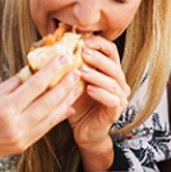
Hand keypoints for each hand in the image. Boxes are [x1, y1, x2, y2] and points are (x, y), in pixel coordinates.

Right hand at [0, 55, 82, 171]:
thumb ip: (17, 83)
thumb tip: (38, 69)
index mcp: (5, 109)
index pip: (35, 86)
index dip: (51, 71)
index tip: (63, 58)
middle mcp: (15, 125)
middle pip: (48, 102)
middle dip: (65, 86)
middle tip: (77, 72)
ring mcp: (22, 138)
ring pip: (51, 117)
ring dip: (67, 101)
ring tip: (77, 87)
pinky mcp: (25, 146)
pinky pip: (46, 128)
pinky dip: (58, 116)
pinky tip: (68, 106)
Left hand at [68, 35, 130, 170]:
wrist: (84, 131)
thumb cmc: (79, 105)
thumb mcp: (73, 82)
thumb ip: (70, 66)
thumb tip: (51, 46)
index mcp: (110, 71)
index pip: (111, 51)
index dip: (99, 43)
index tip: (83, 40)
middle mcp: (119, 82)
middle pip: (114, 64)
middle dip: (98, 57)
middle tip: (82, 52)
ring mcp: (120, 96)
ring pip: (113, 82)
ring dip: (97, 75)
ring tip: (82, 71)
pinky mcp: (116, 110)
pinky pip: (111, 99)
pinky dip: (101, 93)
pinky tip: (89, 89)